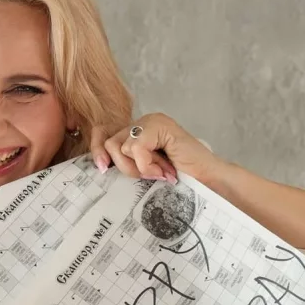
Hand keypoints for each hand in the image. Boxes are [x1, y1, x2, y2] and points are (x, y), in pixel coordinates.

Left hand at [90, 112, 223, 186]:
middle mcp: (143, 122)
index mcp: (137, 132)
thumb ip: (124, 164)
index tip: (103, 169)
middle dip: (123, 166)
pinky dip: (146, 165)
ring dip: (136, 168)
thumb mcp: (143, 173)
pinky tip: (163, 171)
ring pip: (119, 146)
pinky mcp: (160, 126)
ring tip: (157, 173)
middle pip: (107, 142)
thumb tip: (100, 165)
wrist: (207, 183)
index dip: (96, 150)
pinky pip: (135, 147)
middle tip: (145, 175)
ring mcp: (152, 121)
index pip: (102, 132)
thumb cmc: (178, 181)